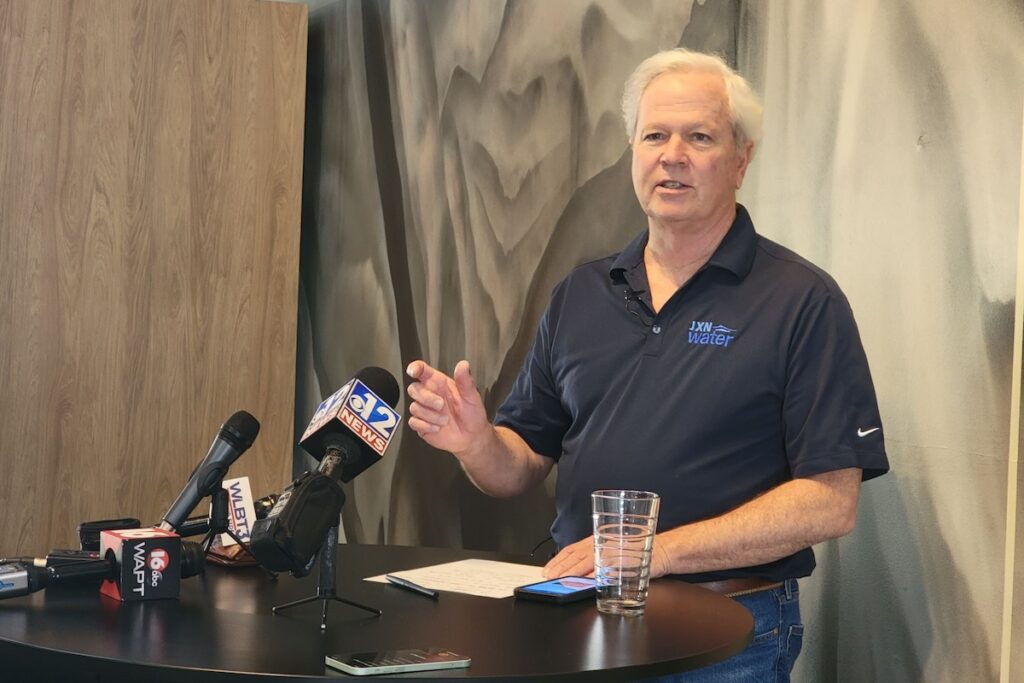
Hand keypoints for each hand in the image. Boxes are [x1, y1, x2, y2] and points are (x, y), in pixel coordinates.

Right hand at [406, 360, 490, 456]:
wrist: (472, 437)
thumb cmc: (472, 414)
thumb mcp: (472, 396)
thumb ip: (465, 380)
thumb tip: (463, 365)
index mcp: (440, 384)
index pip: (422, 371)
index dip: (415, 368)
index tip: (413, 371)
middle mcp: (430, 395)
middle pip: (413, 388)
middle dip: (426, 398)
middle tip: (441, 405)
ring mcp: (424, 410)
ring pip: (414, 407)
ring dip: (431, 416)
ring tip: (445, 420)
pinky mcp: (421, 425)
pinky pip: (413, 422)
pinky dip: (426, 426)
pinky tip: (438, 428)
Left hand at [543, 535, 673, 579]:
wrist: (661, 549)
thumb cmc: (638, 547)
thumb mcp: (614, 545)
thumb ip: (598, 553)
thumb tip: (580, 568)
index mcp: (599, 538)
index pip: (573, 549)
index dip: (558, 559)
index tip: (548, 569)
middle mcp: (602, 543)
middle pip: (576, 557)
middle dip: (561, 569)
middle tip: (549, 578)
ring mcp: (612, 554)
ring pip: (586, 564)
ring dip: (571, 574)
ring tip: (560, 582)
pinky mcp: (622, 564)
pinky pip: (603, 572)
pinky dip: (592, 579)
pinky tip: (582, 584)